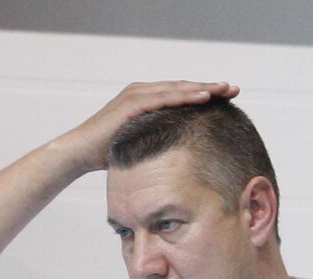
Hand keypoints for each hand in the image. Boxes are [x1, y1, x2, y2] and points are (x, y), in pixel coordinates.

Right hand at [54, 81, 239, 173]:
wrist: (78, 154)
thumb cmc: (105, 154)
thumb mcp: (138, 146)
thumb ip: (155, 143)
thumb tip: (174, 158)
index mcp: (144, 100)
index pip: (179, 95)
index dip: (203, 95)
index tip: (226, 98)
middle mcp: (141, 92)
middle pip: (182, 87)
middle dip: (209, 88)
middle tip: (234, 89)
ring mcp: (136, 95)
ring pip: (177, 89)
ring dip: (203, 89)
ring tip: (225, 90)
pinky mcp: (132, 103)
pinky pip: (165, 98)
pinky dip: (186, 97)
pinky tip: (205, 97)